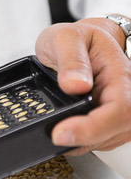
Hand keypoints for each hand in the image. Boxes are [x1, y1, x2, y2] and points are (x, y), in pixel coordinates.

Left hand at [35, 18, 130, 154]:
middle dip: (84, 138)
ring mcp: (123, 111)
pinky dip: (82, 140)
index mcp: (120, 73)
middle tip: (54, 134)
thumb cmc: (79, 38)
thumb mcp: (66, 37)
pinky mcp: (114, 123)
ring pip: (109, 140)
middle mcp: (129, 94)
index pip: (119, 108)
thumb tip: (75, 84)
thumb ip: (71, 59)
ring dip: (82, 141)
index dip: (92, 128)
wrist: (86, 42)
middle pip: (117, 130)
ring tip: (59, 127)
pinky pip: (101, 141)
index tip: (61, 133)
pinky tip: (68, 130)